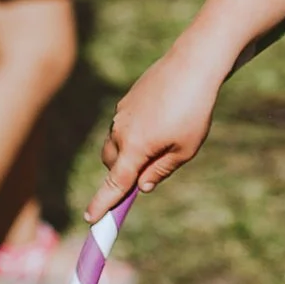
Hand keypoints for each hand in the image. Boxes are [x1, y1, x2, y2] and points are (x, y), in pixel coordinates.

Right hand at [82, 43, 223, 221]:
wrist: (192, 65)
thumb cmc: (194, 110)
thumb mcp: (185, 149)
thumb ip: (161, 171)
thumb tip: (142, 187)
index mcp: (134, 147)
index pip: (114, 183)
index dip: (102, 203)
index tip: (91, 218)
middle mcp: (121, 131)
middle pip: (111, 164)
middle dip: (123, 173)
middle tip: (150, 172)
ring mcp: (121, 114)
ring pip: (118, 143)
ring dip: (130, 151)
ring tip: (166, 137)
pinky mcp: (126, 100)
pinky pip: (125, 125)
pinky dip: (136, 132)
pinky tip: (163, 118)